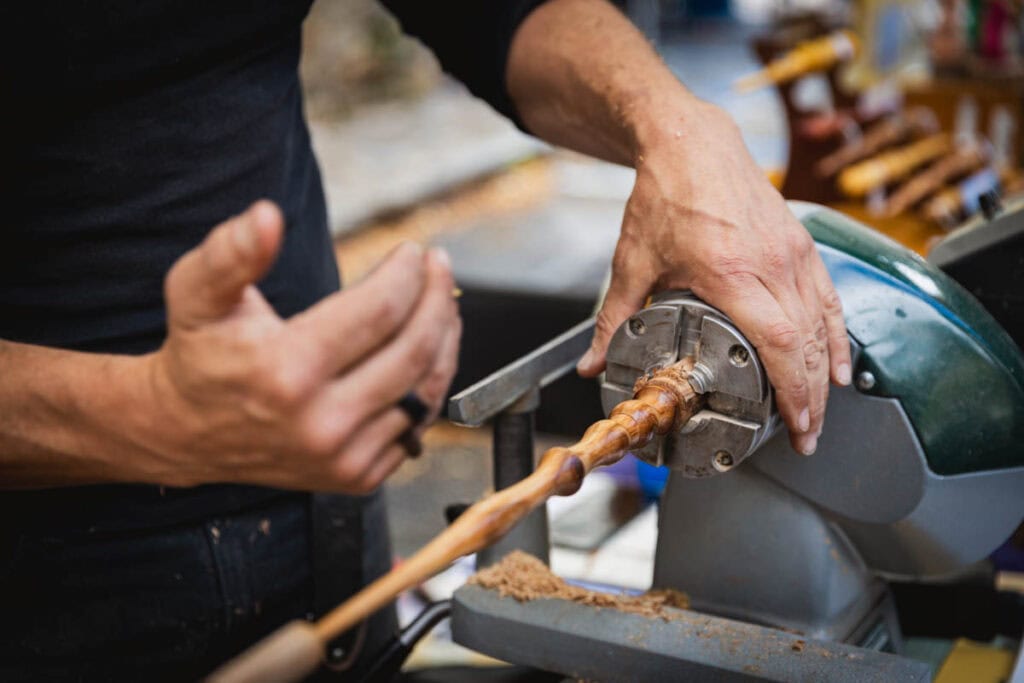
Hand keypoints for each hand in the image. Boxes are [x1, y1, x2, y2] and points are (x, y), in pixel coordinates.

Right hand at [137, 201, 460, 492]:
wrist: (185, 433)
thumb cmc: (199, 355)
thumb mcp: (195, 293)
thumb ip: (231, 253)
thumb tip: (266, 217)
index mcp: (285, 372)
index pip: (380, 310)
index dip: (407, 272)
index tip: (412, 250)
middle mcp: (320, 423)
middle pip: (415, 349)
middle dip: (438, 298)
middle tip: (439, 266)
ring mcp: (343, 456)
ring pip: (426, 390)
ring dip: (445, 338)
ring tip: (441, 302)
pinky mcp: (357, 477)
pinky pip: (417, 426)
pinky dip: (430, 384)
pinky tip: (425, 350)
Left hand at [577, 102, 850, 454]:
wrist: (691, 142)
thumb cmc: (664, 195)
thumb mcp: (632, 263)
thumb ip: (612, 319)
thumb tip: (592, 362)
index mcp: (729, 273)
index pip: (777, 343)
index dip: (792, 390)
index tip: (795, 424)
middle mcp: (770, 264)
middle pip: (805, 344)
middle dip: (810, 398)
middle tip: (806, 436)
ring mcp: (791, 252)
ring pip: (822, 324)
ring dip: (825, 373)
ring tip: (819, 412)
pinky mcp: (799, 244)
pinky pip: (828, 298)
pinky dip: (835, 335)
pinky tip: (837, 363)